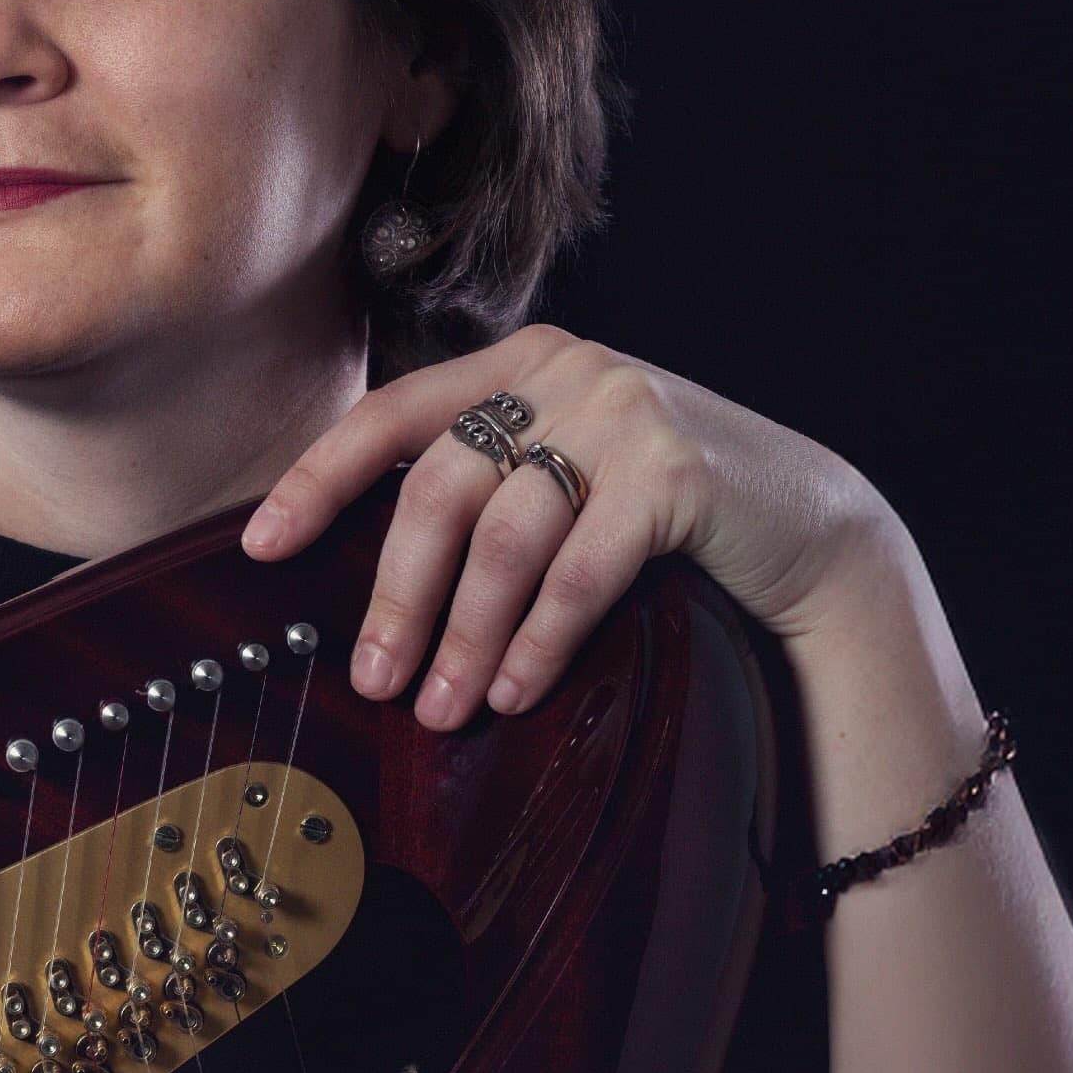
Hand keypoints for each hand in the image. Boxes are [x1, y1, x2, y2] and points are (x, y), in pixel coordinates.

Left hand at [239, 325, 897, 728]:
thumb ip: (491, 486)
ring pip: (506, 537)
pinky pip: (581, 569)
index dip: (319, 478)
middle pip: (440, 489)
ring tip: (445, 710)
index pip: (392, 412)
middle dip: (397, 597)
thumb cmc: (669, 514)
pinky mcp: (675, 470)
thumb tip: (379, 589)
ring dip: (465, 636)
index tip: (261, 545)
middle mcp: (567, 370)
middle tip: (373, 682)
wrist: (811, 523)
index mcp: (522, 362)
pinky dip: (539, 639)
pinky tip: (515, 689)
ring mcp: (624, 412)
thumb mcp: (570, 471)